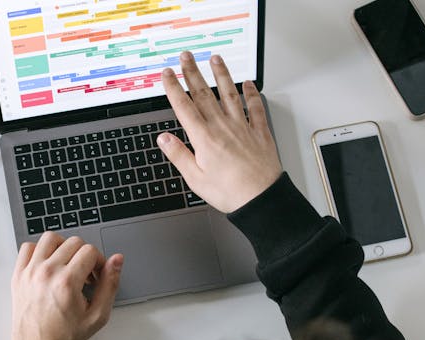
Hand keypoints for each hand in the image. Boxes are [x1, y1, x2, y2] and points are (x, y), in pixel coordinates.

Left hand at [10, 232, 123, 339]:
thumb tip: (116, 261)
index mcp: (67, 282)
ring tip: (67, 264)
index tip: (97, 275)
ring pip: (50, 238)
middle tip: (85, 274)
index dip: (100, 261)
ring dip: (63, 247)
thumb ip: (110, 285)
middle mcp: (47, 273)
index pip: (90, 251)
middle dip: (84, 255)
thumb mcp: (98, 315)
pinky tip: (48, 264)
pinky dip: (39, 251)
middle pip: (73, 242)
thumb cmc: (64, 336)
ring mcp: (30, 272)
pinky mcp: (18, 275)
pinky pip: (28, 247)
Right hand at [158, 52, 282, 212]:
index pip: (184, 107)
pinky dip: (252, 94)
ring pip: (229, 94)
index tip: (167, 74)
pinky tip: (248, 83)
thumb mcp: (196, 178)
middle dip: (193, 73)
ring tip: (215, 59)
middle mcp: (222, 127)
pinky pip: (255, 108)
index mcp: (204, 138)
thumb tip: (163, 138)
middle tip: (186, 56)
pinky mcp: (259, 132)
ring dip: (221, 74)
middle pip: (204, 94)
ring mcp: (242, 127)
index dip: (173, 88)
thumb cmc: (230, 192)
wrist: (261, 198)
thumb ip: (179, 155)